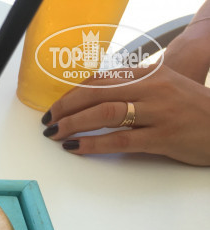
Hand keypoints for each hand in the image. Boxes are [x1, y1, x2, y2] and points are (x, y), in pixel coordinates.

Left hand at [41, 64, 209, 165]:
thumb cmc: (189, 109)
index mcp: (149, 75)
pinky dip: (93, 144)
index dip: (72, 93)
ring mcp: (158, 113)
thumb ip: (131, 91)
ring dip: (74, 124)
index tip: (55, 106)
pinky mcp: (162, 138)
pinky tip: (76, 147)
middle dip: (66, 108)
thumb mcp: (162, 90)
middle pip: (97, 94)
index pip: (101, 79)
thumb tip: (91, 100)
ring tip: (56, 134)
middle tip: (48, 122)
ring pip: (105, 114)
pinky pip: (120, 140)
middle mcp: (153, 89)